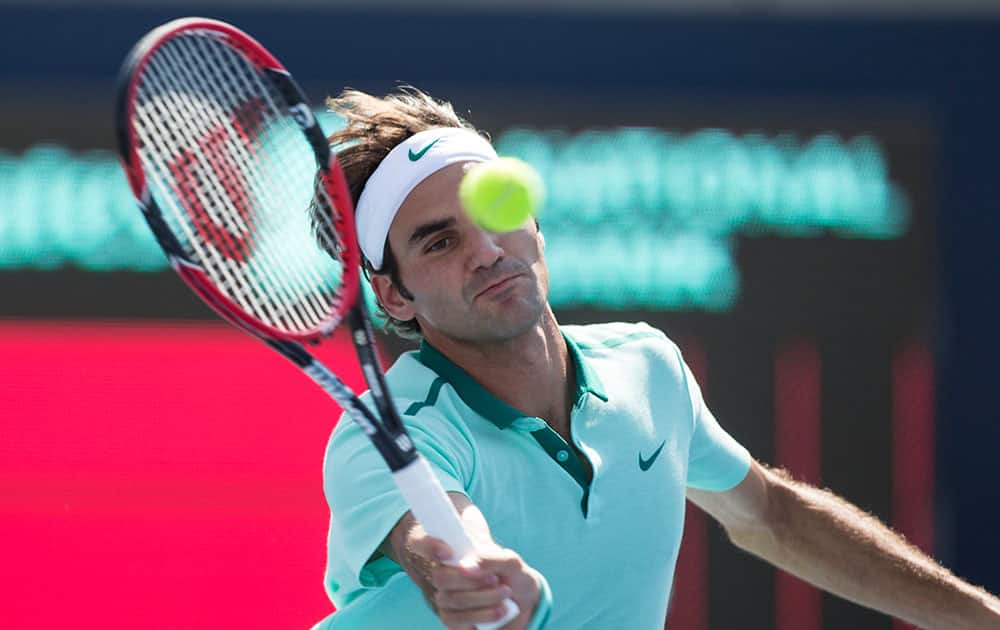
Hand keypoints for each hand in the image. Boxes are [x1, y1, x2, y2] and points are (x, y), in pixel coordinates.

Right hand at [409, 533, 540, 629]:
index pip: (421, 542)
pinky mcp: (450, 618)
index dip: (430, 547)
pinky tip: (499, 611)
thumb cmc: (508, 572)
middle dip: (470, 579)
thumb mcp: (508, 560)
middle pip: (440, 576)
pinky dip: (481, 615)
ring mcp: (442, 595)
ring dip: (481, 597)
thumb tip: (468, 566)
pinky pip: (456, 620)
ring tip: (504, 593)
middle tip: (495, 578)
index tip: (448, 552)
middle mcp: (440, 571)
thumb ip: (491, 558)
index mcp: (447, 548)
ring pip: (451, 598)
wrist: (518, 596)